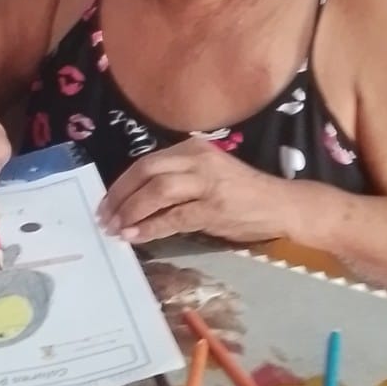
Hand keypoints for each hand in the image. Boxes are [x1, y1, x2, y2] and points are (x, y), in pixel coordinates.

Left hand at [96, 138, 291, 244]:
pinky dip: (151, 227)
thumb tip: (136, 198)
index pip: (146, 162)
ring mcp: (207, 183)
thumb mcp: (208, 173)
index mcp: (193, 149)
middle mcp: (198, 160)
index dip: (122, 183)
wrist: (281, 204)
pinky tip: (136, 236)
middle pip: (146, 172)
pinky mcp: (214, 208)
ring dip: (131, 211)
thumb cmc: (242, 192)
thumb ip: (177, 177)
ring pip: (157, 192)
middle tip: (105, 216)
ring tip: (116, 228)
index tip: (106, 201)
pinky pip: (174, 217)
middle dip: (120, 196)